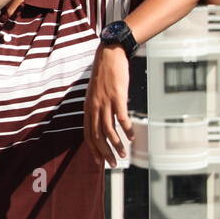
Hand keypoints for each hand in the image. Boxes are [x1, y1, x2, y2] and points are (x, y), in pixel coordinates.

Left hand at [85, 42, 132, 166]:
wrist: (109, 54)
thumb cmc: (104, 74)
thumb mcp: (95, 93)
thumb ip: (97, 108)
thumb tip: (104, 122)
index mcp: (88, 107)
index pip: (87, 134)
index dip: (93, 149)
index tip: (99, 162)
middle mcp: (94, 106)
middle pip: (97, 135)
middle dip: (104, 152)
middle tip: (113, 164)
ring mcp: (105, 101)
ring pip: (109, 130)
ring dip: (116, 145)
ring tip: (123, 154)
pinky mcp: (117, 96)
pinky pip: (122, 118)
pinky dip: (127, 130)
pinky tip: (132, 136)